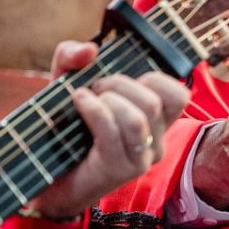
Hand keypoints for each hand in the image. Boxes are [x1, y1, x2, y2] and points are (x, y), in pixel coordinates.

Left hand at [27, 41, 190, 220]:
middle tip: (94, 90)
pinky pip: (113, 130)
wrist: (49, 179)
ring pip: (138, 117)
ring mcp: (141, 158)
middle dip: (118, 84)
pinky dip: (93, 109)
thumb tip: (91, 49)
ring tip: (84, 99)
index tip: (124, 80)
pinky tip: (79, 102)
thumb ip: (73, 58)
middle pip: (155, 100)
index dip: (155, 78)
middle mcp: (156, 142)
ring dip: (107, 99)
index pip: (180, 95)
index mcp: (155, 123)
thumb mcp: (68, 84)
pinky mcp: (120, 169)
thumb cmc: (65, 132)